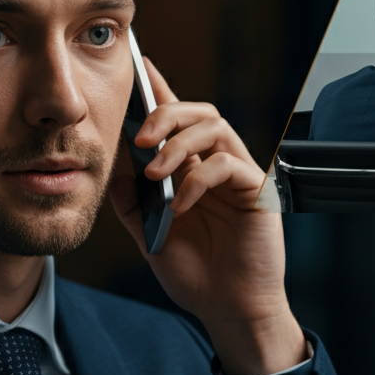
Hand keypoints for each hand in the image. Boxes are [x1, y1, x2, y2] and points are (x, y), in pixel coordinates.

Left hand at [110, 57, 306, 374]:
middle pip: (199, 112)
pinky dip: (198, 178)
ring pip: (215, 126)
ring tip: (155, 171)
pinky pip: (227, 164)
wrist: (229, 309)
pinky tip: (181, 203)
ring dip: (179, 142)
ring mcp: (238, 176)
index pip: (177, 123)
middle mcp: (216, 167)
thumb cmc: (198, 276)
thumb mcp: (150, 238)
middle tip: (140, 137)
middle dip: (166, 114)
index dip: (161, 90)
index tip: (140, 65)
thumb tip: (118, 172)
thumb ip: (135, 206)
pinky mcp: (256, 190)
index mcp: (192, 173)